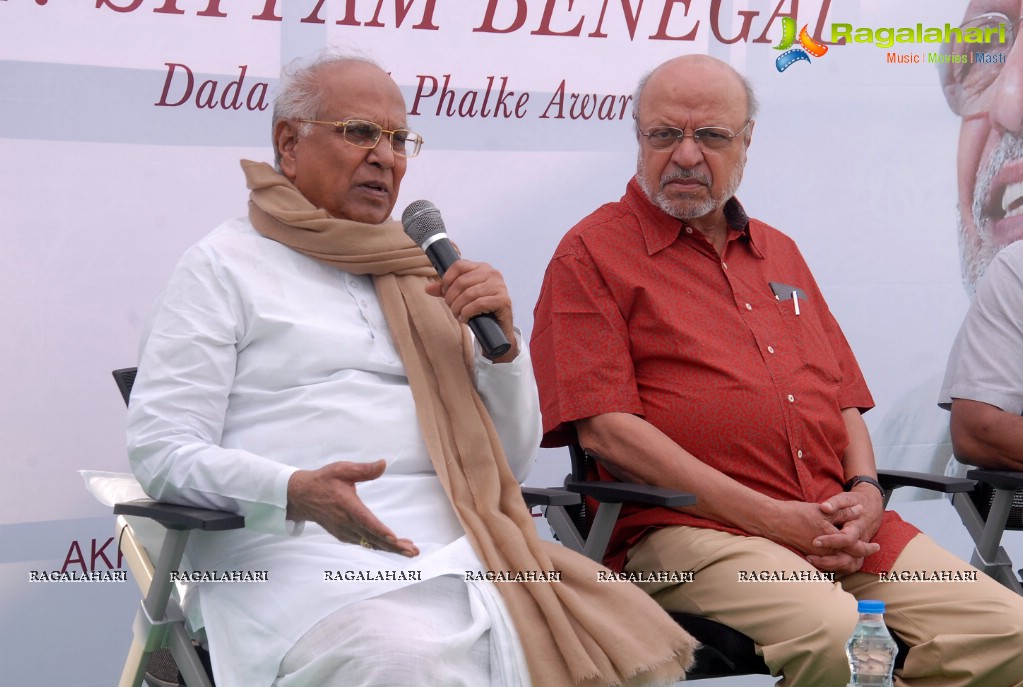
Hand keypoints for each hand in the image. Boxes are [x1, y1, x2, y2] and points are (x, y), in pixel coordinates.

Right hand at [287, 460, 418, 556]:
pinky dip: (379, 546)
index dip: (380, 531)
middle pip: (372, 538)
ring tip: (410, 550)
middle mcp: (346, 523)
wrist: (302, 496)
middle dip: (394, 547)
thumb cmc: (324, 480)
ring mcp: (344, 531)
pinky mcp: (344, 535)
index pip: (366, 521)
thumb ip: (364, 469)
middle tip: (413, 552)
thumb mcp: (342, 469)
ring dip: (390, 548)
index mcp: (347, 506)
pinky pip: (364, 543)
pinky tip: (393, 546)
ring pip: (370, 543)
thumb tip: (383, 463)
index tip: (394, 539)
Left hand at [424, 259, 517, 361]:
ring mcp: (499, 286)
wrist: (499, 329)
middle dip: (451, 298)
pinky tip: (466, 318)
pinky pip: (479, 304)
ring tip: (458, 315)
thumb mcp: (461, 297)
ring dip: (458, 307)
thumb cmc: (481, 310)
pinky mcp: (503, 300)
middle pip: (462, 281)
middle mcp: (492, 274)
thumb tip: (428, 288)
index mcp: (482, 268)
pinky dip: (468, 313)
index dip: (447, 279)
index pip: (459, 265)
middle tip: (451, 308)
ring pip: (469, 294)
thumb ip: (446, 290)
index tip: (444, 293)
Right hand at [764, 500, 878, 560]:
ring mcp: (816, 554)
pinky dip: (835, 560)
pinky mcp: (808, 554)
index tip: (876, 546)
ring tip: (856, 553)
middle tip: (870, 550)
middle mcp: (826, 550)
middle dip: (861, 555)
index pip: (856, 547)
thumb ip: (842, 512)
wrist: (773, 521)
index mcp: (832, 539)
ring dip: (849, 559)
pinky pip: (827, 562)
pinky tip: (836, 553)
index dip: (867, 547)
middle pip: (849, 558)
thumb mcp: (822, 510)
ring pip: (839, 562)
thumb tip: (859, 510)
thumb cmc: (796, 514)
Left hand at [806, 490, 882, 572]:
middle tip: (809, 557)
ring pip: (849, 566)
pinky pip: (847, 566)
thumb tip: (824, 507)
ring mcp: (859, 549)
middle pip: (849, 559)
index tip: (815, 541)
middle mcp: (860, 542)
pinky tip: (817, 563)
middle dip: (828, 561)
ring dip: (831, 567)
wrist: (870, 506)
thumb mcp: (847, 498)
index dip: (831, 541)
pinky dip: (834, 567)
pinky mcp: (855, 553)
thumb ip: (835, 502)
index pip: (847, 539)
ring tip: (811, 561)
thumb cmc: (855, 502)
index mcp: (857, 528)